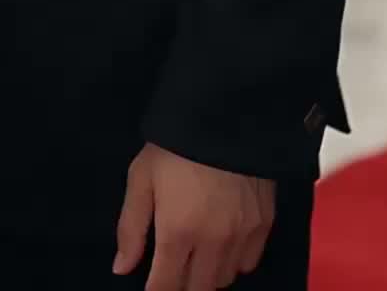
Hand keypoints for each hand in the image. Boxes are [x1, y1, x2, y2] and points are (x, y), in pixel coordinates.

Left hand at [114, 146, 274, 290]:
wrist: (224, 112)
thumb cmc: (174, 145)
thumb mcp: (141, 177)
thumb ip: (131, 227)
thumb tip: (121, 269)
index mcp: (178, 231)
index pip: (166, 286)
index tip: (153, 289)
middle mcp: (213, 242)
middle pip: (197, 289)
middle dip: (181, 285)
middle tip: (173, 268)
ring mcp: (242, 235)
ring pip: (223, 279)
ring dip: (207, 275)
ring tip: (196, 255)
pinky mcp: (265, 223)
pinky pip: (248, 263)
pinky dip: (234, 262)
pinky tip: (223, 244)